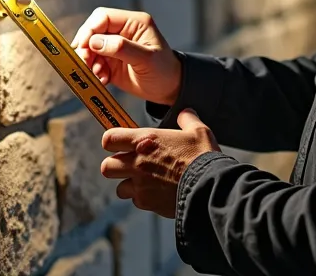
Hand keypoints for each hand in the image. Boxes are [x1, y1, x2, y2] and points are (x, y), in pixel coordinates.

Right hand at [71, 7, 182, 105]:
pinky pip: (93, 63)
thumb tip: (95, 42)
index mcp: (134, 23)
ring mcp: (115, 47)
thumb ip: (122, 48)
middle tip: (84, 63)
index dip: (90, 30)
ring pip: (90, 48)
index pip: (103, 17)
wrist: (170, 90)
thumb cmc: (165, 71)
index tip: (83, 46)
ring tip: (98, 75)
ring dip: (89, 62)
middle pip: (93, 32)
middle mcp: (122, 32)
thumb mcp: (146, 59)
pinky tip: (104, 80)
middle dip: (85, 48)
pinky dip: (94, 72)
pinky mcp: (110, 62)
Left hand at [100, 109, 220, 217]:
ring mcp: (140, 184)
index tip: (120, 144)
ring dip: (129, 186)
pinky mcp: (147, 202)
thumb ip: (187, 119)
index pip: (109, 139)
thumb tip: (186, 112)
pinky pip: (137, 201)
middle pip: (106, 167)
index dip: (112, 141)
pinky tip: (158, 194)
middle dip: (115, 167)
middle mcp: (137, 163)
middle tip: (129, 166)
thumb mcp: (198, 131)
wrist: (209, 187)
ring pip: (120, 188)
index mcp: (145, 141)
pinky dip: (144, 199)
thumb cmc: (203, 157)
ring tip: (145, 183)